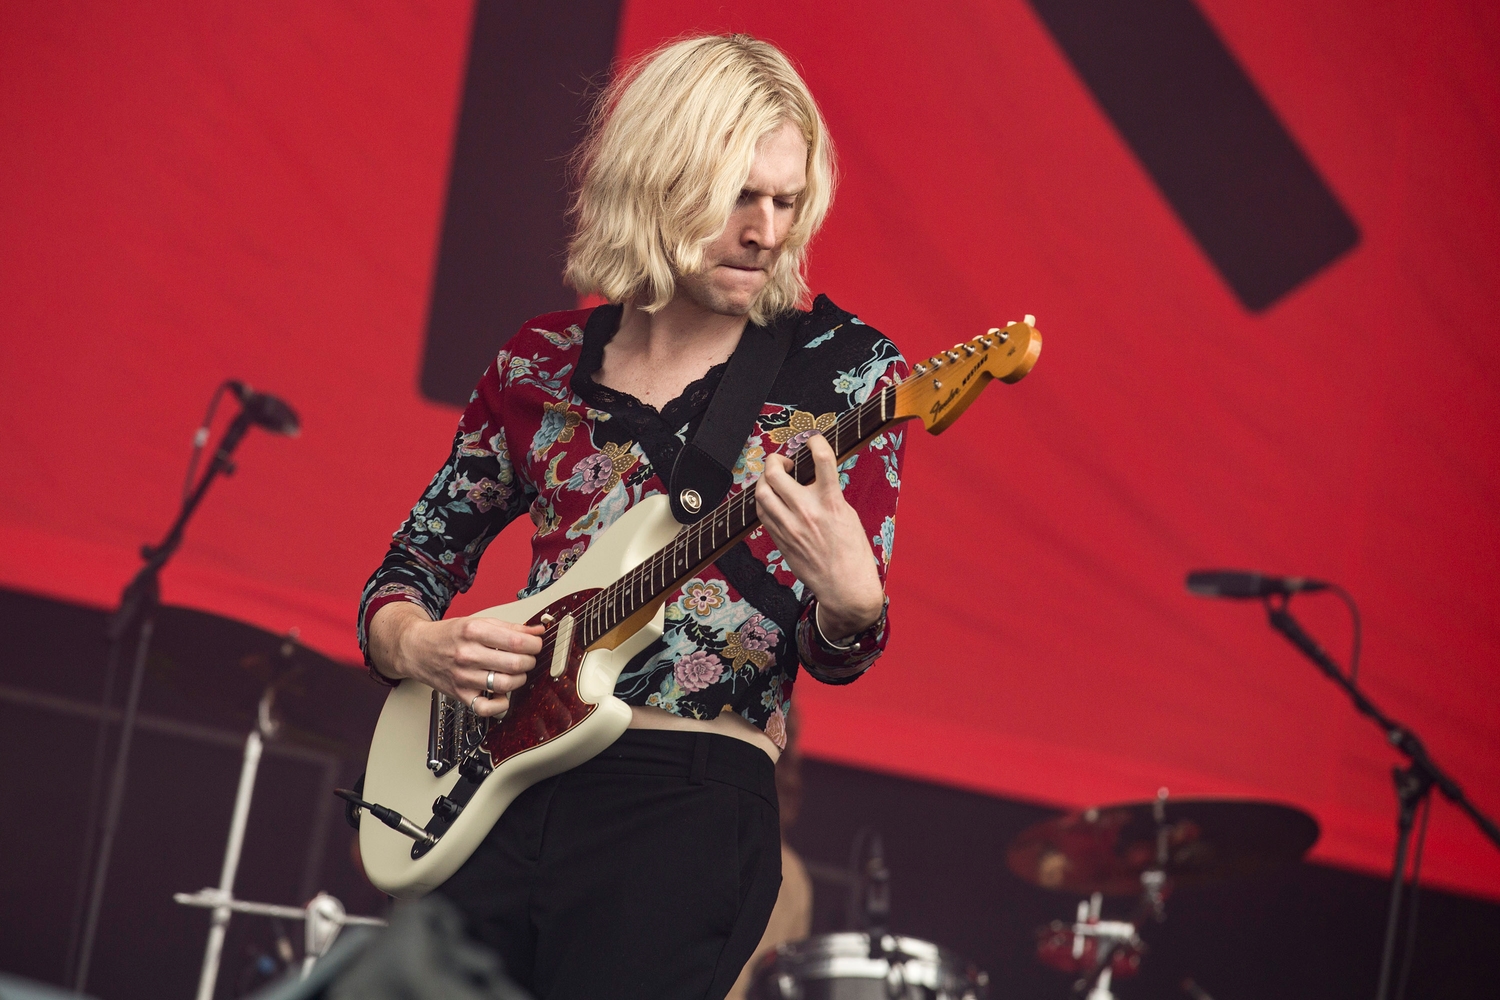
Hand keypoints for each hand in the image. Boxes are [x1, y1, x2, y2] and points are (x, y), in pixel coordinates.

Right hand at [368, 602, 543, 717]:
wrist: (416, 649)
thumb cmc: (448, 636)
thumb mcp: (477, 622)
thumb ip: (509, 627)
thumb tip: (537, 630)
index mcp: (473, 631)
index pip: (516, 641)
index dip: (534, 643)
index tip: (536, 643)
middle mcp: (467, 654)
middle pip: (514, 663)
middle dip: (530, 660)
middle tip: (529, 657)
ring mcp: (463, 676)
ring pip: (505, 684)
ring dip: (519, 679)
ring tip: (516, 672)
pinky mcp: (460, 694)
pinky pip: (486, 708)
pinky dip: (501, 704)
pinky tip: (502, 694)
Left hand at [755, 432, 884, 640]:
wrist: (845, 587)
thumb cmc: (852, 552)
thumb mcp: (848, 515)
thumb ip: (829, 494)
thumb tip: (813, 477)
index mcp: (831, 503)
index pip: (822, 459)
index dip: (815, 441)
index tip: (813, 439)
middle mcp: (807, 512)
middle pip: (775, 473)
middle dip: (775, 459)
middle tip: (784, 462)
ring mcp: (790, 527)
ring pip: (761, 492)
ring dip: (765, 479)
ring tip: (775, 480)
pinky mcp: (780, 540)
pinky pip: (762, 513)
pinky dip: (765, 501)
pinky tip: (774, 501)